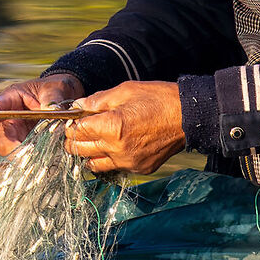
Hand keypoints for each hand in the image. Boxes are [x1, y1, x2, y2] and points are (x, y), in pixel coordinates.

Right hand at [0, 73, 85, 155]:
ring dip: (25, 158)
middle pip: (3, 138)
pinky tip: (47, 161)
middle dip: (12, 149)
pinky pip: (27, 157)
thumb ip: (52, 99)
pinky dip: (35, 161)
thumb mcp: (55, 88)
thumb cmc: (54, 88)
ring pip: (13, 152)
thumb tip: (52, 110)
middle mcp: (10, 119)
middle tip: (27, 155)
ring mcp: (19, 134)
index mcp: (11, 100)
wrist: (64, 97)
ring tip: (40, 159)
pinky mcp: (29, 145)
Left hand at [63, 82, 185, 176]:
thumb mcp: (126, 90)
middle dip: (74, 140)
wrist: (188, 117)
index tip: (72, 119)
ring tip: (92, 141)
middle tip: (76, 131)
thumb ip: (98, 100)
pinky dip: (109, 159)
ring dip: (88, 153)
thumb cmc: (159, 99)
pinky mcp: (139, 169)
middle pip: (80, 150)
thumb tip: (78, 106)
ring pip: (94, 164)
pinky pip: (115, 167)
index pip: (77, 131)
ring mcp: (129, 162)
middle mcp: (117, 149)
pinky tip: (113, 146)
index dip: (71, 124)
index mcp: (112, 127)